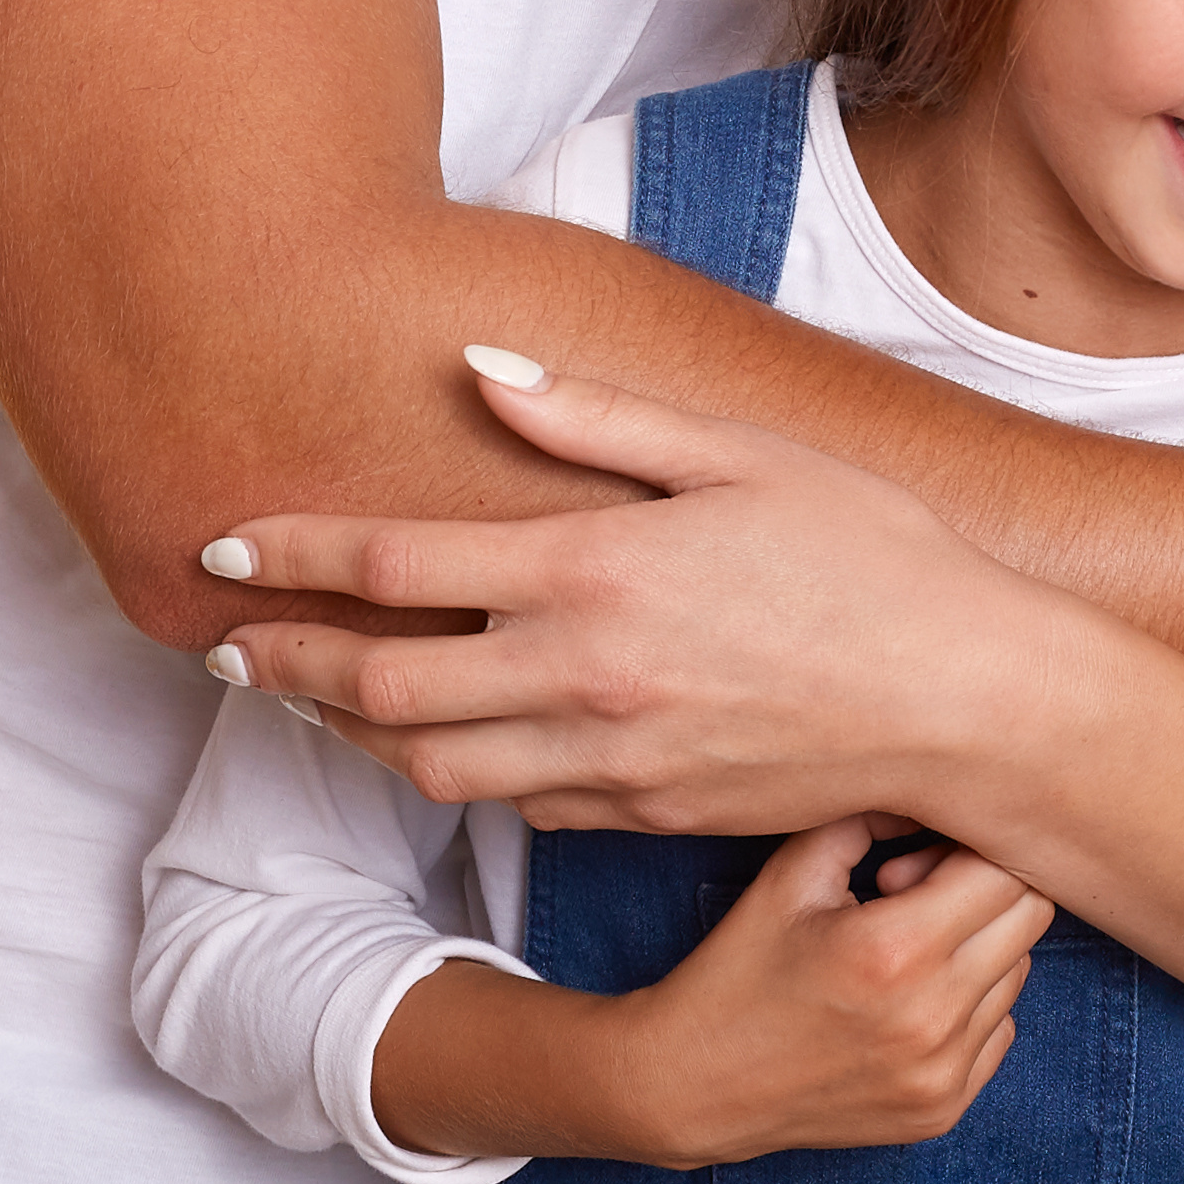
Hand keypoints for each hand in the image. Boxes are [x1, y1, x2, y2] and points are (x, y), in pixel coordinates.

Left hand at [204, 352, 1091, 831]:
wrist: (967, 702)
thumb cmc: (872, 554)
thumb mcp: (742, 454)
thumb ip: (598, 419)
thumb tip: (479, 369)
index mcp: (596, 570)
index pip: (394, 565)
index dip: (289, 552)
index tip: (217, 540)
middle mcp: (585, 676)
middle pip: (381, 689)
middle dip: (286, 666)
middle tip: (224, 647)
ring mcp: (611, 760)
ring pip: (429, 766)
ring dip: (352, 734)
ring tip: (309, 696)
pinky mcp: (643, 815)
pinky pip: (514, 804)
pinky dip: (455, 773)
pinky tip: (442, 738)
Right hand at [584, 819, 1053, 1165]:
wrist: (696, 1085)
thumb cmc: (739, 967)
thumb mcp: (792, 872)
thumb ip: (870, 813)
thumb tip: (936, 780)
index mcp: (894, 949)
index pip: (1005, 872)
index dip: (965, 850)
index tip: (911, 861)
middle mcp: (931, 1018)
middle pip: (1030, 919)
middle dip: (984, 891)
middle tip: (912, 897)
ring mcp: (942, 1073)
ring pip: (1019, 974)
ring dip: (978, 949)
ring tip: (902, 954)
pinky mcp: (943, 1110)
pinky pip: (1000, 1031)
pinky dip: (969, 1006)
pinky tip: (904, 1004)